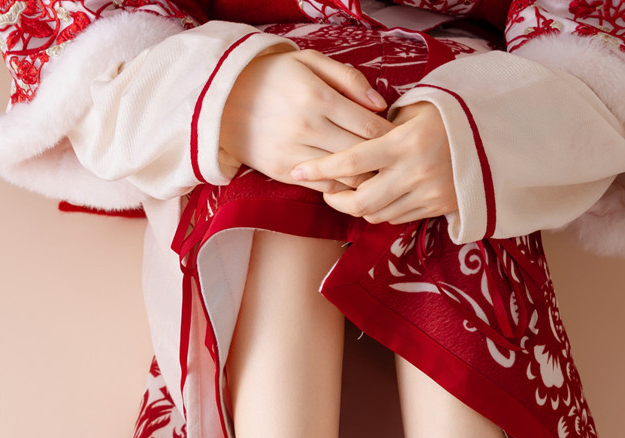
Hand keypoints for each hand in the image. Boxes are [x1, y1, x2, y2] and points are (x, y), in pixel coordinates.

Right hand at [220, 48, 392, 191]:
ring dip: (367, 179)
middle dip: (384, 159)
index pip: (371, 127)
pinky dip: (344, 189)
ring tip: (379, 173)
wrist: (222, 100)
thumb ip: (348, 79)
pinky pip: (326, 190)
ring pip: (346, 177)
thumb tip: (381, 104)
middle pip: (363, 155)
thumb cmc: (273, 76)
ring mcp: (295, 154)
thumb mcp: (309, 61)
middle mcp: (308, 128)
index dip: (392, 136)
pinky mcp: (285, 173)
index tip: (401, 138)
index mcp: (318, 98)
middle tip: (397, 160)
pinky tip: (353, 182)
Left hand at [292, 101, 457, 224]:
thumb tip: (349, 139)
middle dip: (337, 200)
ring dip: (357, 208)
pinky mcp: (435, 209)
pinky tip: (376, 198)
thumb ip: (382, 127)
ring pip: (376, 214)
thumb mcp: (415, 111)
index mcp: (404, 143)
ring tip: (349, 194)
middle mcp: (413, 173)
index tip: (297, 170)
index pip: (351, 160)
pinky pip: (397, 218)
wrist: (494, 139)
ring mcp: (426, 195)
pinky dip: (381, 211)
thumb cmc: (448, 117)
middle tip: (327, 190)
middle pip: (360, 201)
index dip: (320, 169)